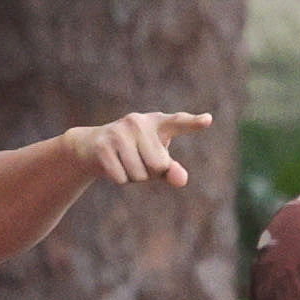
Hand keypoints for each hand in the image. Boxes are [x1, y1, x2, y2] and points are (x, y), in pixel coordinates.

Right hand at [66, 108, 212, 188]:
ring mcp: (119, 131)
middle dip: (150, 173)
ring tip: (124, 161)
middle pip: (159, 165)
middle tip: (137, 160)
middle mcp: (139, 122)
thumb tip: (181, 179)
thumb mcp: (156, 163)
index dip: (193, 123)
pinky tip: (113, 165)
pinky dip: (120, 179)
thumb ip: (172, 171)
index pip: (179, 123)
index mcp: (158, 123)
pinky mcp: (103, 144)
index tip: (208, 120)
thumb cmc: (133, 154)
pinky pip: (122, 177)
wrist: (91, 147)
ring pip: (139, 174)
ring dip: (134, 177)